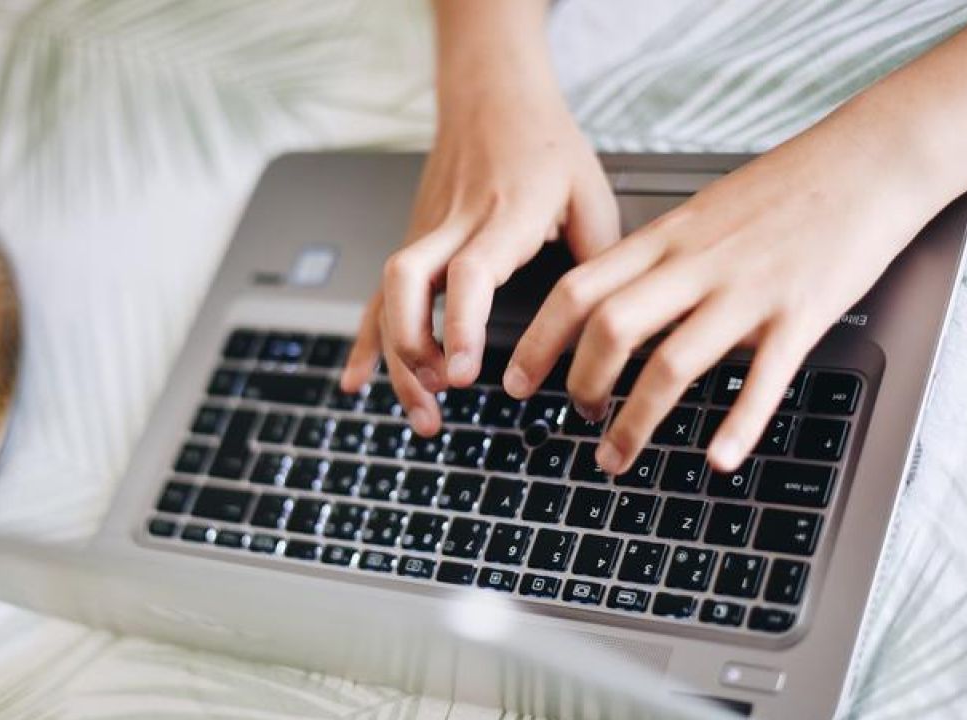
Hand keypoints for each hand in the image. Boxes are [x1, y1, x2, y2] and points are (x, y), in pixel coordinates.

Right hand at [340, 67, 618, 434]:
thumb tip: (608, 328)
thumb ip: (598, 260)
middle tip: (444, 394)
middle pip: (409, 284)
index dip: (463, 326)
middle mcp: (455, 223)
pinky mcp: (413, 240)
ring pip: (389, 296)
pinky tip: (358, 382)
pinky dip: (366, 342)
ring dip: (397, 359)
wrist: (492, 93)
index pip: (470, 272)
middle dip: (416, 349)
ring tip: (424, 413)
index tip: (467, 374)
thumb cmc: (545, 143)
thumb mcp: (590, 192)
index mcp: (505, 213)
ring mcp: (426, 232)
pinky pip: (378, 295)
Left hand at [504, 129, 936, 473]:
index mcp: (667, 239)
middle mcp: (696, 264)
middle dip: (580, 385)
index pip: (577, 289)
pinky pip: (763, 378)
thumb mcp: (702, 213)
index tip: (517, 382)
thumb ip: (657, 259)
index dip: (537, 341)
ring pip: (672, 363)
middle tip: (576, 420)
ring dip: (635, 421)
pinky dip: (738, 424)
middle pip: (610, 328)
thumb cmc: (785, 190)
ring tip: (617, 457)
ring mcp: (748, 290)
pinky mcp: (801, 313)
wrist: (869, 159)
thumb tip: (611, 305)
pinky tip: (719, 460)